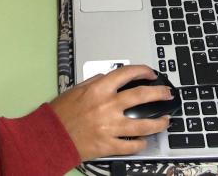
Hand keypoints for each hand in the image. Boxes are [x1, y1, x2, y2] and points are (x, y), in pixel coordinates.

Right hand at [49, 65, 171, 160]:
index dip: (143, 71)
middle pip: (142, 96)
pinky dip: (140, 143)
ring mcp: (110, 127)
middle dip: (159, 93)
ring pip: (143, 124)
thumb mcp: (75, 90)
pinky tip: (144, 141)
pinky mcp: (109, 145)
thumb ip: (94, 82)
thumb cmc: (59, 114)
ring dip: (158, 122)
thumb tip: (109, 78)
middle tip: (167, 94)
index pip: (126, 74)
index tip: (151, 74)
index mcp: (98, 90)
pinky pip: (131, 145)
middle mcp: (107, 106)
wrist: (49, 137)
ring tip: (165, 121)